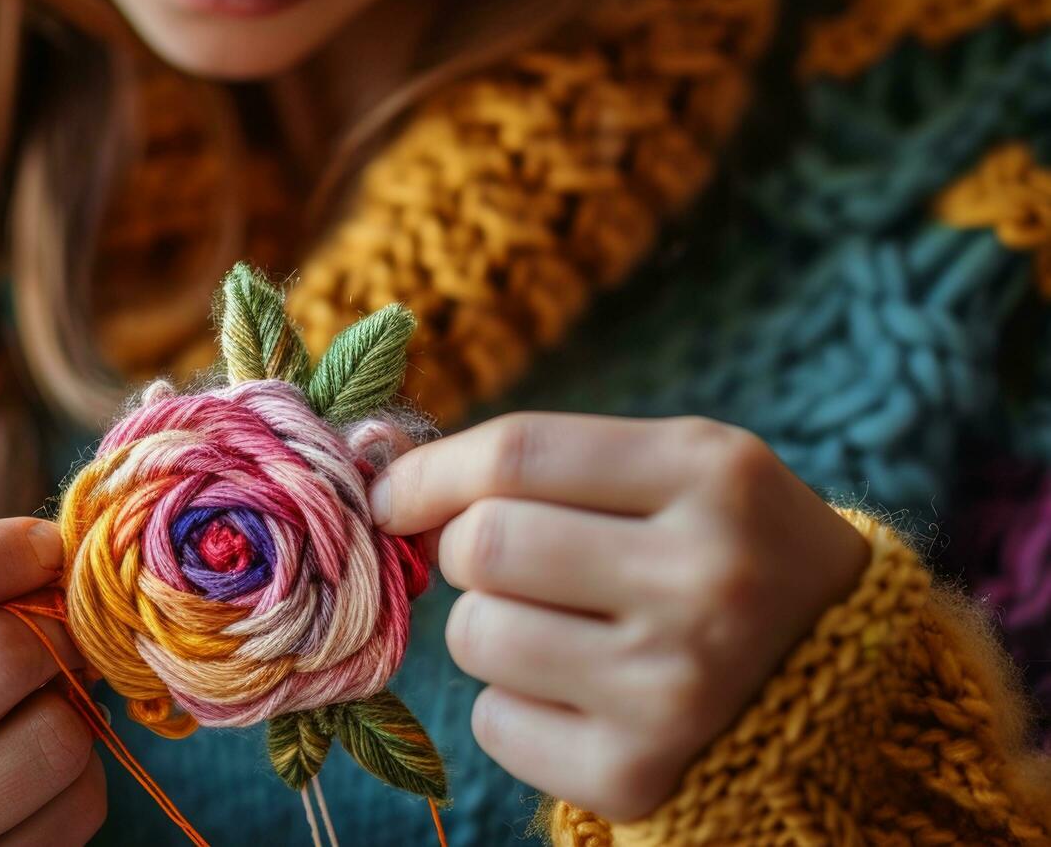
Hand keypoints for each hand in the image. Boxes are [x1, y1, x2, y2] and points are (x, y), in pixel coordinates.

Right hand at [0, 517, 105, 845]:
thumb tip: (62, 563)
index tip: (41, 547)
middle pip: (0, 654)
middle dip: (52, 627)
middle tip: (55, 628)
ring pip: (57, 735)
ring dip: (68, 707)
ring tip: (29, 707)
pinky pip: (81, 803)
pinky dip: (80, 774)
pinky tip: (33, 768)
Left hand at [371, 413, 869, 821]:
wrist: (845, 680)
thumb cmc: (724, 549)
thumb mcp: (678, 469)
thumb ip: (547, 460)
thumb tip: (386, 476)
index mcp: (715, 475)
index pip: (516, 456)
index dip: (429, 472)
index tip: (395, 493)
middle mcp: (706, 579)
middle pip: (485, 547)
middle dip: (469, 553)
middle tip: (512, 566)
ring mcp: (677, 686)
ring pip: (477, 635)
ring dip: (491, 628)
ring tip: (564, 629)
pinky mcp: (640, 774)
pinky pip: (495, 723)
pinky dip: (513, 706)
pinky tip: (581, 695)